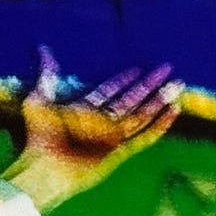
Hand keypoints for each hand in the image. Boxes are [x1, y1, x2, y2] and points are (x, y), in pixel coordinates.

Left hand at [1, 47, 183, 211]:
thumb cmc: (39, 136)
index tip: (137, 68)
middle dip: (149, 86)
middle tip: (167, 70)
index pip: (109, 91)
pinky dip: (160, 125)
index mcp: (84, 111)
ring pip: (142, 116)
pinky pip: (145, 137)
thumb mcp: (39, 100)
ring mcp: (110, 138)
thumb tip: (43, 49)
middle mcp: (100, 123)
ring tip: (177, 86)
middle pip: (131, 100)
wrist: (44, 166)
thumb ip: (47, 76)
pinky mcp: (119, 152)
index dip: (123, 80)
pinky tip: (174, 110)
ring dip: (159, 101)